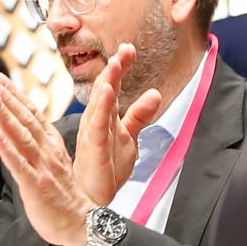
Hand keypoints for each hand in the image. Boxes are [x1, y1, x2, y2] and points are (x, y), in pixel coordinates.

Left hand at [0, 74, 92, 245]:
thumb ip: (32, 143)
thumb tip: (5, 126)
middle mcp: (47, 152)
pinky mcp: (36, 186)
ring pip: (22, 137)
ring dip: (6, 117)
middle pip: (26, 120)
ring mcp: (42, 168)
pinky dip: (8, 149)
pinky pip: (20, 165)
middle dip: (8, 99)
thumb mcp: (51, 161)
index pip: (32, 114)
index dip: (15, 95)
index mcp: (51, 144)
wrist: (80, 223)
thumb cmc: (63, 194)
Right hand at [74, 43, 163, 206]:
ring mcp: (92, 133)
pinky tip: (107, 92)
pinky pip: (97, 125)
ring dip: (107, 82)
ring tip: (115, 64)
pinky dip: (102, 108)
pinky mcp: (93, 148)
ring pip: (100, 104)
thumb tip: (155, 93)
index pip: (112, 87)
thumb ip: (139, 115)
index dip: (120, 68)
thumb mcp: (128, 137)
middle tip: (124, 49)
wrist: (91, 196)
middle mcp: (95, 121)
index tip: (129, 49)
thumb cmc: (105, 166)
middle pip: (104, 90)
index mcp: (104, 116)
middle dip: (114, 69)